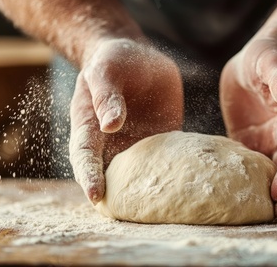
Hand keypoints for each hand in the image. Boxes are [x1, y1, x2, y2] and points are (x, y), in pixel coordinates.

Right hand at [69, 38, 183, 204]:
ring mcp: (138, 147)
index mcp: (90, 128)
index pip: (85, 157)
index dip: (88, 177)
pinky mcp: (162, 143)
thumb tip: (111, 125)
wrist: (136, 59)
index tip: (96, 196)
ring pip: (141, 177)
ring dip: (149, 194)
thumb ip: (106, 95)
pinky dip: (176, 175)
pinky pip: (167, 162)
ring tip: (164, 213)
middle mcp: (112, 144)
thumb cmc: (112, 62)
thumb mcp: (106, 71)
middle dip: (117, 199)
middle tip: (130, 219)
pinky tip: (191, 187)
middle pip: (110, 178)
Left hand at [220, 35, 276, 218]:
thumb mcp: (271, 61)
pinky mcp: (251, 142)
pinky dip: (249, 182)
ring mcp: (269, 141)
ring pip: (275, 173)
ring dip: (273, 194)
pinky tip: (238, 197)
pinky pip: (252, 166)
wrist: (258, 58)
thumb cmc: (269, 56)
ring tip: (261, 215)